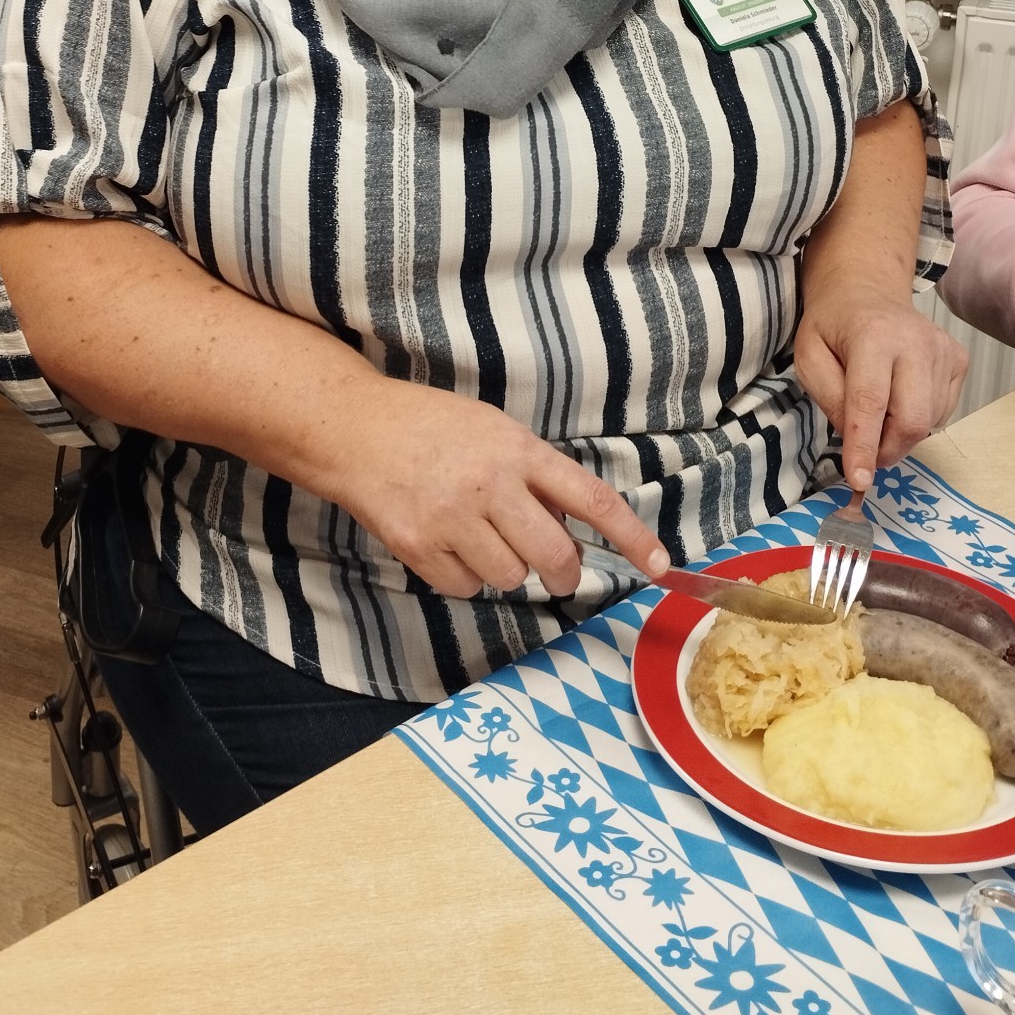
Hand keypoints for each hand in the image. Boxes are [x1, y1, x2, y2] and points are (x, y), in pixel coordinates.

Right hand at [329, 377, 670, 598]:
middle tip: (556, 571)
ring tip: (479, 536)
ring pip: (510, 578)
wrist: (354, 430)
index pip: (592, 498)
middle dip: (562, 573)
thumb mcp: (493, 431)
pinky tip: (446, 543)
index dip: (632, 536)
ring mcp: (452, 519)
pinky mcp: (418, 548)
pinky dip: (464, 577)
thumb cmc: (430, 426)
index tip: (659, 565)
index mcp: (518, 450)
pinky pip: (465, 588)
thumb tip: (568, 532)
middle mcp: (490, 485)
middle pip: (553, 557)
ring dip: (505, 569)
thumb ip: (533, 476)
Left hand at [794, 287, 968, 491]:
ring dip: (899, 435)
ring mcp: (943, 350)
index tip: (858, 480)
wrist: (868, 291)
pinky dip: (918, 419)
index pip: (870, 401)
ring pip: (929, 422)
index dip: (864, 446)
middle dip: (886, 450)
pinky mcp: (958, 360)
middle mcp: (916, 341)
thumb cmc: (833, 326)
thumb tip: (856, 441)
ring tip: (878, 411)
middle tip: (864, 454)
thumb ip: (829, 399)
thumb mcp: (809, 357)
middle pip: (911, 420)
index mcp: (872, 335)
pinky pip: (942, 413)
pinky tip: (900, 396)